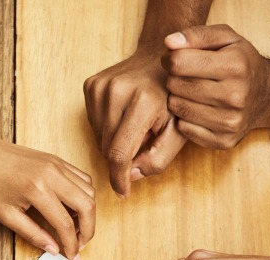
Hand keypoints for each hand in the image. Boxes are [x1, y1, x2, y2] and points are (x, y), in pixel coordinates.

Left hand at [0, 118, 94, 259]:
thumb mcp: (6, 215)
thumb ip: (33, 234)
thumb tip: (53, 249)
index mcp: (36, 189)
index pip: (65, 224)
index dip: (71, 245)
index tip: (72, 256)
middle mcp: (52, 174)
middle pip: (87, 206)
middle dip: (88, 230)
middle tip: (80, 245)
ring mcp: (57, 164)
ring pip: (89, 191)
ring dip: (88, 213)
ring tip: (76, 228)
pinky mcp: (58, 160)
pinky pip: (83, 178)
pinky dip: (84, 196)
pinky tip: (73, 209)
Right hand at [83, 45, 187, 196]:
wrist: (161, 57)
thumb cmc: (174, 98)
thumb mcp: (179, 131)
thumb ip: (159, 158)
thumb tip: (131, 176)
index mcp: (142, 102)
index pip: (119, 153)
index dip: (119, 178)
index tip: (122, 193)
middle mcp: (116, 91)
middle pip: (107, 149)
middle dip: (122, 158)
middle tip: (143, 144)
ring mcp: (100, 86)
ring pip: (98, 138)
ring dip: (114, 143)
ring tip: (135, 128)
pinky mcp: (90, 85)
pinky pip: (93, 124)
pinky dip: (107, 129)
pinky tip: (123, 117)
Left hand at [163, 25, 269, 148]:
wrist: (266, 95)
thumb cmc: (241, 62)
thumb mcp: (226, 38)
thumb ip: (197, 35)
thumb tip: (169, 43)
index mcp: (235, 66)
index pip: (179, 63)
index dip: (170, 59)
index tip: (173, 59)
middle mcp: (235, 96)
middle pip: (177, 86)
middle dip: (174, 78)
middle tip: (183, 76)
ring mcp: (230, 122)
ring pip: (179, 109)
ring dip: (177, 98)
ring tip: (189, 91)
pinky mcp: (224, 140)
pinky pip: (185, 129)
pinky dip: (184, 118)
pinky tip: (196, 108)